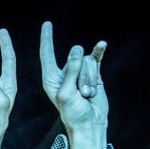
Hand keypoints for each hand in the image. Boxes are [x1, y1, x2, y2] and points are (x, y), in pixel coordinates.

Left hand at [39, 21, 107, 148]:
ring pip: (88, 62)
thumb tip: (77, 50)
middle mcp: (65, 73)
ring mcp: (80, 73)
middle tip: (82, 94)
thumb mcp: (66, 93)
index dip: (47, 39)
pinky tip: (102, 44)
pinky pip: (97, 58)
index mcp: (52, 78)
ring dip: (91, 79)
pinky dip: (99, 52)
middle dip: (82, 76)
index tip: (47, 24)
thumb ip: (71, 72)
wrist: (90, 124)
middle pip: (75, 59)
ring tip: (88, 95)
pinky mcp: (94, 74)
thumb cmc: (73, 113)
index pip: (47, 54)